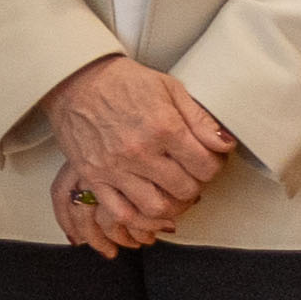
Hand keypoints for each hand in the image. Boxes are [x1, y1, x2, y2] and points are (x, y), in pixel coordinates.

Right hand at [38, 54, 231, 250]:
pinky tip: (148, 209)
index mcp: (163, 127)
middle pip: (185, 190)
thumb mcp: (170, 88)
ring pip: (157, 208)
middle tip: (190, 175)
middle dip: (195, 184)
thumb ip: (200, 119)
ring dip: (172, 206)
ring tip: (172, 193)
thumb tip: (225, 145)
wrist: (75, 80)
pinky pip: (121, 213)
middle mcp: (140, 151)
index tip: (207, 160)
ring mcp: (115, 168)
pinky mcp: (94, 177)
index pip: (206, 166)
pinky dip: (139, 219)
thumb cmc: (123, 82)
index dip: (214, 165)